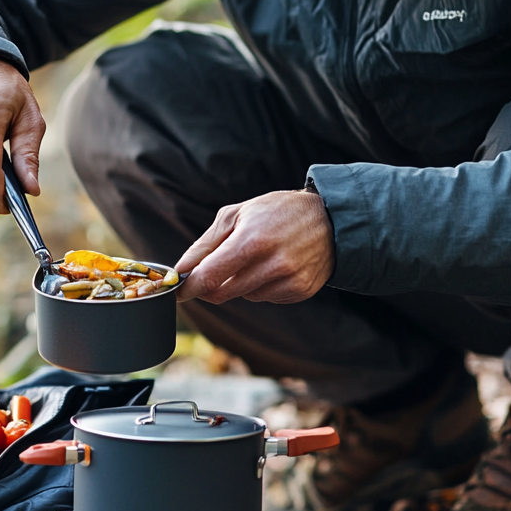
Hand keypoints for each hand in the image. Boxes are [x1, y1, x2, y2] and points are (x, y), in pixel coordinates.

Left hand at [175, 190, 334, 303]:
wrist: (331, 218)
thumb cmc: (278, 212)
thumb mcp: (238, 214)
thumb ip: (206, 244)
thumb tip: (181, 269)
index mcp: (252, 240)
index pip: (209, 276)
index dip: (189, 287)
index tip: (179, 289)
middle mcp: (272, 264)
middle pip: (222, 293)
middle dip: (212, 285)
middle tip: (217, 268)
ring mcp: (289, 281)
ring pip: (244, 296)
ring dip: (239, 283)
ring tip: (256, 257)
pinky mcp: (300, 291)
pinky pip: (266, 298)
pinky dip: (261, 287)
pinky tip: (274, 266)